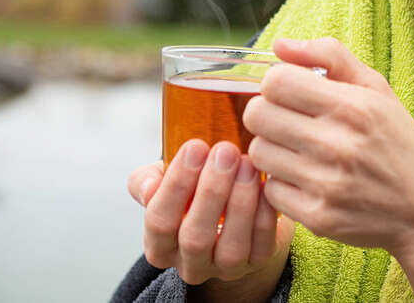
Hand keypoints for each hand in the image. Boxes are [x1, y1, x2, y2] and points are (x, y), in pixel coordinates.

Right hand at [126, 140, 293, 285]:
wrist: (231, 208)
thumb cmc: (193, 189)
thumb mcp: (166, 180)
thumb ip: (147, 179)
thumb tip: (149, 186)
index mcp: (160, 244)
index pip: (159, 221)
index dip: (176, 185)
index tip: (195, 146)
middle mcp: (190, 263)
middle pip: (195, 237)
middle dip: (211, 190)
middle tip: (225, 151)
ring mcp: (225, 268)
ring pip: (231, 247)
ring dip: (240, 201)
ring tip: (247, 163)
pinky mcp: (256, 262)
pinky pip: (262, 244)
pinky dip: (264, 213)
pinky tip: (266, 183)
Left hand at [243, 37, 413, 257]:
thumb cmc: (397, 140)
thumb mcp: (376, 88)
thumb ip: (329, 56)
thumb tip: (279, 44)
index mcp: (352, 105)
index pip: (275, 81)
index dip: (276, 82)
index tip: (289, 91)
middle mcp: (337, 144)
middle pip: (257, 115)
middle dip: (267, 112)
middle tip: (288, 119)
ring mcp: (326, 183)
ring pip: (258, 152)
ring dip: (273, 148)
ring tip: (298, 149)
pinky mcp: (317, 217)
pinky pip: (269, 189)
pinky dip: (282, 182)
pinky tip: (306, 178)